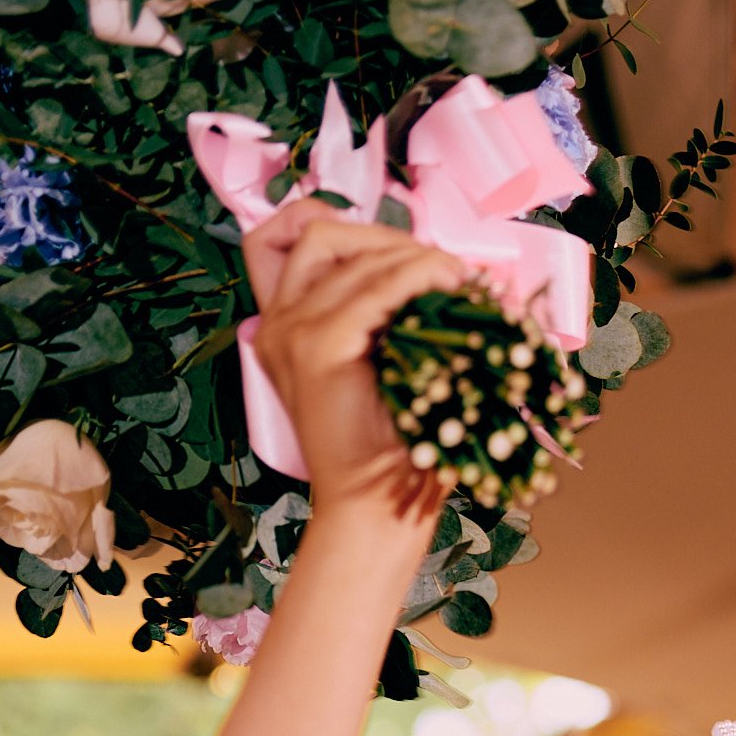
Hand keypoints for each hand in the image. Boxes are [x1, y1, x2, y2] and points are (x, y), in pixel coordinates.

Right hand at [247, 204, 462, 517]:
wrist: (374, 506)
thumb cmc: (390, 446)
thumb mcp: (382, 365)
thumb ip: (383, 313)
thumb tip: (438, 262)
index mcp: (283, 326)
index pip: (296, 235)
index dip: (354, 228)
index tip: (409, 254)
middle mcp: (276, 323)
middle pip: (325, 233)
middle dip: (391, 238)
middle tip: (445, 269)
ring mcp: (290, 332)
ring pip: (351, 253)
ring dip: (413, 255)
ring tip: (458, 280)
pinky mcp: (317, 348)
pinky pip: (374, 287)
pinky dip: (418, 275)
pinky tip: (448, 285)